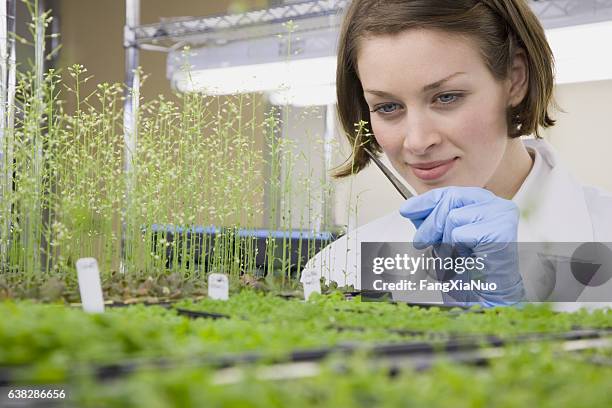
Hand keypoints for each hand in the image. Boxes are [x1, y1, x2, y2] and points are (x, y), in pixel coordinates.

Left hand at [399, 186, 523, 306]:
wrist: (489, 296)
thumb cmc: (470, 269)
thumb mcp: (443, 239)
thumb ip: (430, 221)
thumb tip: (410, 209)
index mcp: (484, 202)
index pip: (449, 192)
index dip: (424, 201)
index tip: (406, 210)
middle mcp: (497, 204)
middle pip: (450, 199)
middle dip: (429, 224)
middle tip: (420, 242)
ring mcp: (502, 215)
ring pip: (453, 217)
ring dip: (445, 241)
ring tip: (454, 256)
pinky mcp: (501, 231)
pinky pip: (460, 233)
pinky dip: (456, 249)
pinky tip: (466, 259)